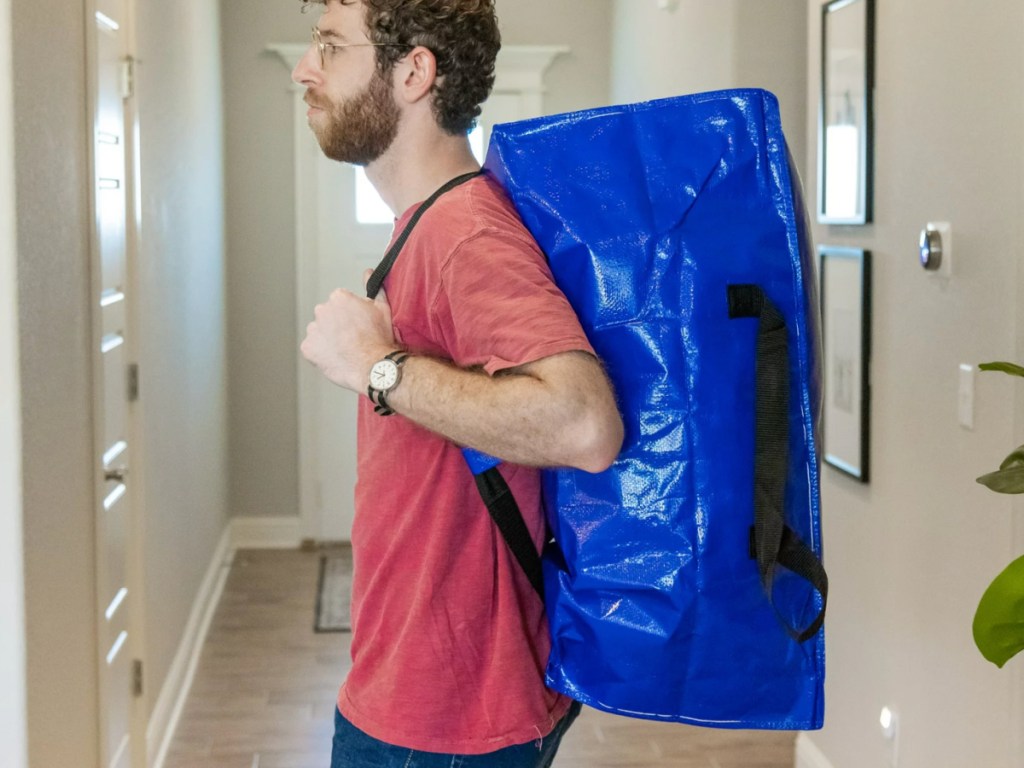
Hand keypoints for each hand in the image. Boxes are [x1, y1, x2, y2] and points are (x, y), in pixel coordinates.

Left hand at [300, 273, 396, 391]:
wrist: (372, 366)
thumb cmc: (379, 339)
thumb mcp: (383, 308)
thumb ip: (373, 287)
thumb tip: (368, 273)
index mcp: (339, 298)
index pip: (341, 302)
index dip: (351, 314)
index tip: (358, 325)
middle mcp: (322, 310)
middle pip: (328, 316)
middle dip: (337, 325)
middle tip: (352, 338)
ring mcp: (313, 329)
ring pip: (319, 331)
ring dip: (328, 338)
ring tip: (345, 350)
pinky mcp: (308, 348)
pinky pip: (312, 348)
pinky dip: (321, 353)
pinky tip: (336, 357)